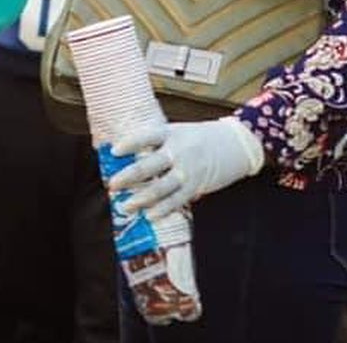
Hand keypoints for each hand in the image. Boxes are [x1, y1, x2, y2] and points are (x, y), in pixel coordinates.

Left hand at [107, 117, 264, 219]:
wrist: (234, 144)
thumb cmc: (197, 137)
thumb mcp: (176, 131)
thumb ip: (155, 143)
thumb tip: (129, 157)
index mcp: (170, 133)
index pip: (145, 137)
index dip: (129, 144)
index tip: (113, 152)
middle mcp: (178, 152)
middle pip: (148, 166)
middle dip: (127, 177)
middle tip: (112, 185)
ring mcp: (187, 170)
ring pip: (160, 188)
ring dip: (140, 198)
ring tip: (125, 206)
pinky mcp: (196, 186)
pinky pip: (176, 200)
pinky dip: (162, 209)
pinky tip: (149, 215)